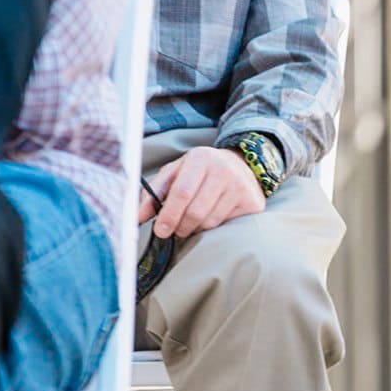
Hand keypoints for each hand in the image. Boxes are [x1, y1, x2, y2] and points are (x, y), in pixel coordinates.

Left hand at [140, 146, 265, 238]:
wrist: (241, 165)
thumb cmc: (201, 171)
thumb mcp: (176, 172)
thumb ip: (155, 191)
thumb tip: (138, 216)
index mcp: (201, 159)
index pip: (182, 192)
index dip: (169, 215)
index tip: (160, 231)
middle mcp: (224, 171)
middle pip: (196, 211)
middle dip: (180, 226)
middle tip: (174, 231)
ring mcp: (241, 187)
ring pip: (210, 222)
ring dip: (195, 229)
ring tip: (191, 223)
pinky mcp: (252, 203)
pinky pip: (225, 225)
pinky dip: (212, 228)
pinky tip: (209, 219)